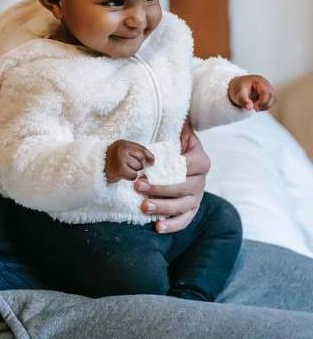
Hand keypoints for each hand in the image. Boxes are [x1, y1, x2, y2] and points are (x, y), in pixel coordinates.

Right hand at [104, 139, 154, 182]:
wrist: (93, 169)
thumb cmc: (109, 162)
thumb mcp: (121, 153)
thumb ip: (134, 154)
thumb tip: (151, 162)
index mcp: (123, 143)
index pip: (142, 149)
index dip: (149, 156)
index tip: (151, 162)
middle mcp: (122, 149)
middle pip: (142, 158)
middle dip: (140, 165)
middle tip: (130, 168)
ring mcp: (120, 158)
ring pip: (138, 167)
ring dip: (134, 171)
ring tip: (124, 170)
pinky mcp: (119, 169)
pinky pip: (133, 175)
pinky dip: (130, 177)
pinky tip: (122, 175)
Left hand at [134, 119, 208, 233]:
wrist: (173, 161)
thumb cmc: (169, 145)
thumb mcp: (173, 132)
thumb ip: (175, 125)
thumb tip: (176, 111)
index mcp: (199, 159)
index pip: (191, 165)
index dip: (171, 168)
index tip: (149, 168)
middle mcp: (201, 179)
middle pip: (185, 187)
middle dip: (161, 187)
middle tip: (138, 185)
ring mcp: (196, 196)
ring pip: (183, 205)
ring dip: (163, 207)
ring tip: (143, 206)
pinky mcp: (189, 210)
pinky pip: (184, 220)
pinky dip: (172, 225)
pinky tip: (157, 227)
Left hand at [228, 74, 274, 110]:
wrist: (236, 86)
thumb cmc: (237, 88)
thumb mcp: (237, 94)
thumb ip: (243, 100)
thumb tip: (250, 107)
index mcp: (259, 81)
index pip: (266, 92)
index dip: (262, 102)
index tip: (254, 107)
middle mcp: (265, 84)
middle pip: (271, 96)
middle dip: (264, 105)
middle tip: (254, 109)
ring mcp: (268, 88)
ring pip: (272, 99)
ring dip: (265, 106)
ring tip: (254, 108)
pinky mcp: (267, 94)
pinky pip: (270, 102)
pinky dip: (264, 106)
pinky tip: (256, 106)